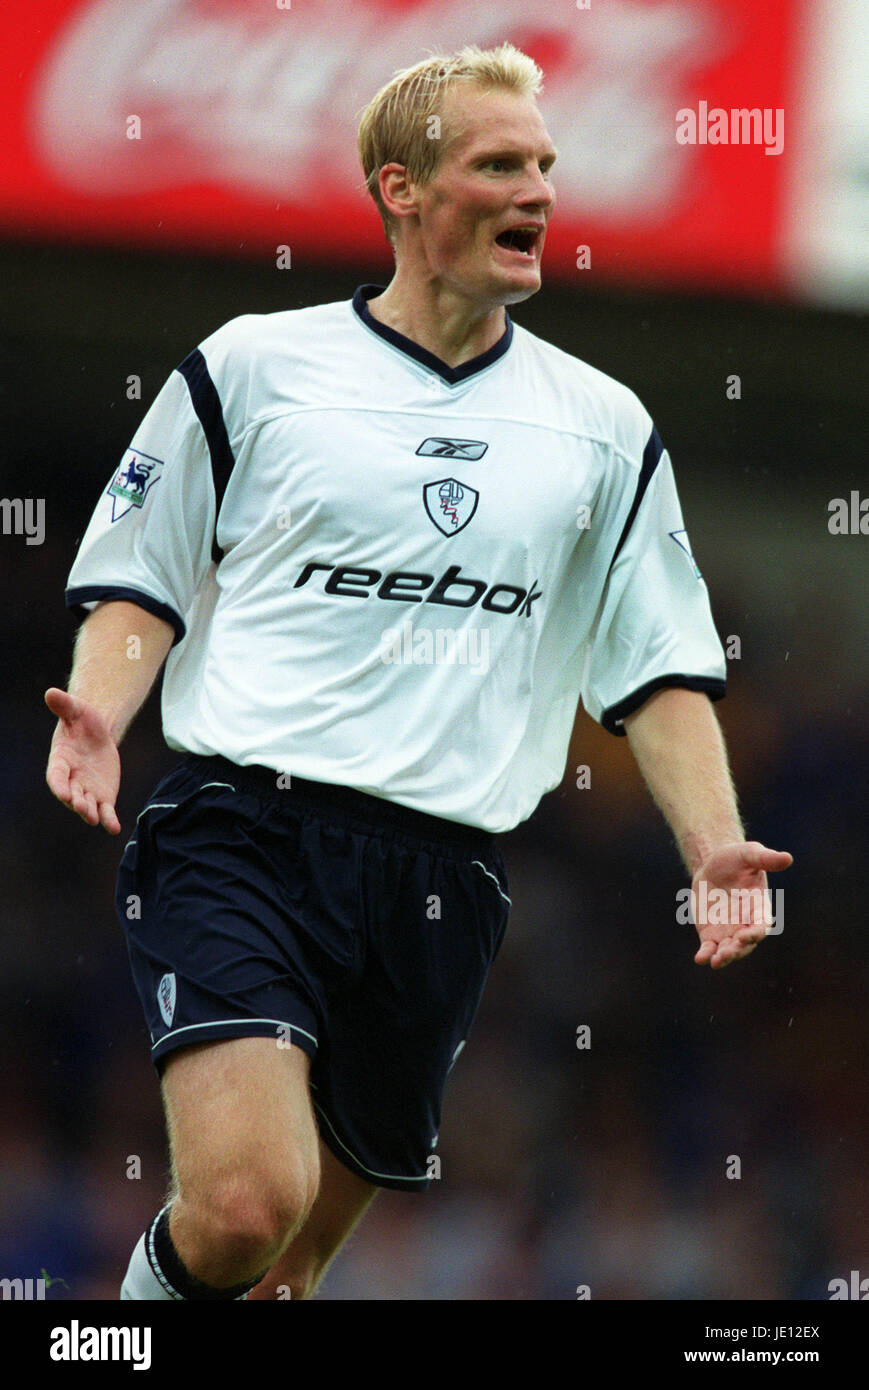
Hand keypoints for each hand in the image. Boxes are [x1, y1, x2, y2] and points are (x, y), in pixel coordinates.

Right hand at [44, 687, 121, 833]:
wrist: (98, 734)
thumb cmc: (82, 721)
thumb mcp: (76, 710)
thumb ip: (64, 705)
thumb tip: (50, 691)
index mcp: (60, 762)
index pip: (56, 776)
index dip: (59, 785)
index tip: (64, 793)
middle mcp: (71, 780)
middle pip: (72, 795)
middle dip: (76, 802)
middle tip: (82, 808)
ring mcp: (87, 791)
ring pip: (87, 805)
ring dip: (90, 812)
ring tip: (94, 818)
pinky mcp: (103, 797)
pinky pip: (105, 811)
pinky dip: (108, 821)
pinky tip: (114, 828)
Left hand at [692, 841, 792, 968]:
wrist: (712, 864)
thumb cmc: (736, 858)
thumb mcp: (749, 854)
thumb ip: (766, 859)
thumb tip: (787, 858)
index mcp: (759, 907)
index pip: (761, 925)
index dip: (755, 933)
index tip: (745, 936)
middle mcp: (746, 923)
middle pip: (745, 944)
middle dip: (737, 950)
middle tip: (726, 953)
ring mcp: (729, 931)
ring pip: (729, 950)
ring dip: (723, 957)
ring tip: (716, 961)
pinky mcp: (711, 934)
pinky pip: (710, 948)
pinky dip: (706, 955)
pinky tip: (700, 959)